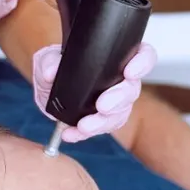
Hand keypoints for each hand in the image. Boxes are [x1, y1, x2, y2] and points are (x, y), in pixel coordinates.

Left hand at [32, 42, 156, 141]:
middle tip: (102, 106)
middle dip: (118, 99)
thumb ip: (48, 62)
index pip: (143, 55)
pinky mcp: (103, 120)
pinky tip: (70, 133)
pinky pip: (100, 129)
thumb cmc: (55, 66)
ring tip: (83, 126)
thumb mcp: (47, 59)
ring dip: (102, 122)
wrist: (48, 88)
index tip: (129, 72)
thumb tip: (51, 72)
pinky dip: (84, 134)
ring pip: (120, 114)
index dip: (142, 63)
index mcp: (115, 59)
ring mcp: (115, 102)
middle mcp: (121, 80)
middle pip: (132, 90)